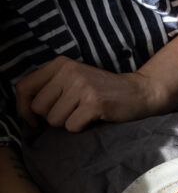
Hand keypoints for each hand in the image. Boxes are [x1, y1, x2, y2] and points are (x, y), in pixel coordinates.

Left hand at [15, 56, 156, 131]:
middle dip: (52, 118)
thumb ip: (50, 88)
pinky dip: (81, 128)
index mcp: (59, 64)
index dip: (23, 108)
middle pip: (40, 108)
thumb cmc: (103, 91)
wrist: (138, 92)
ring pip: (55, 120)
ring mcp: (82, 86)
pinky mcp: (94, 103)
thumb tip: (27, 112)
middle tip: (70, 114)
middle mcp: (68, 72)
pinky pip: (72, 126)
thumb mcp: (73, 80)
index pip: (24, 88)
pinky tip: (93, 119)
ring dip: (69, 123)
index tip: (34, 120)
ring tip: (84, 114)